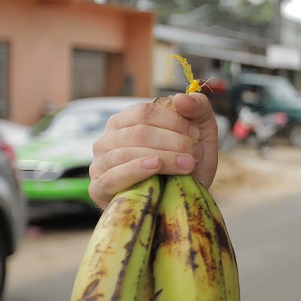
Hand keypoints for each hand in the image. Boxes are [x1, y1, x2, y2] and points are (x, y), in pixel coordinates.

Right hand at [89, 92, 218, 207]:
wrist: (183, 203)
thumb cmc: (189, 164)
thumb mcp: (201, 133)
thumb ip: (197, 108)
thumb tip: (180, 98)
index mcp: (126, 121)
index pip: (145, 111)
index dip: (175, 121)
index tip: (197, 134)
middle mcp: (108, 139)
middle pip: (138, 132)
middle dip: (174, 142)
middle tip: (196, 154)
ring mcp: (100, 163)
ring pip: (126, 152)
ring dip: (164, 158)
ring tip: (188, 165)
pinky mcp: (98, 188)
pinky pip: (112, 176)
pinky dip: (136, 170)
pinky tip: (155, 167)